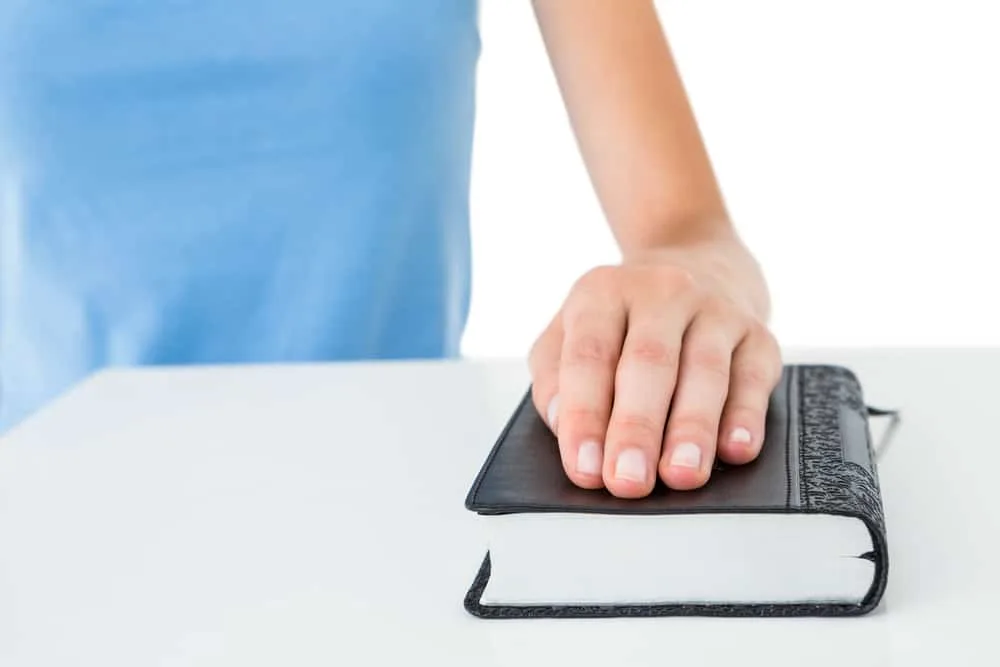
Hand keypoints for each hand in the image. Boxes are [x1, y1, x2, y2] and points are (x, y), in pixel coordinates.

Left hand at [528, 230, 781, 497]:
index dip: (585, 415)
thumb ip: (554, 380)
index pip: (589, 356)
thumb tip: (565, 426)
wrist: (695, 262)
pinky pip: (755, 376)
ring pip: (706, 370)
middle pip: (648, 362)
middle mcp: (661, 292)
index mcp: (603, 293)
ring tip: (680, 475)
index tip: (585, 468)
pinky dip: (746, 416)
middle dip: (637, 428)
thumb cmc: (621, 321)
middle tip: (628, 481)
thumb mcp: (567, 334)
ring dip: (692, 428)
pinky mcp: (759, 334)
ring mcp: (715, 309)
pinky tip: (735, 450)